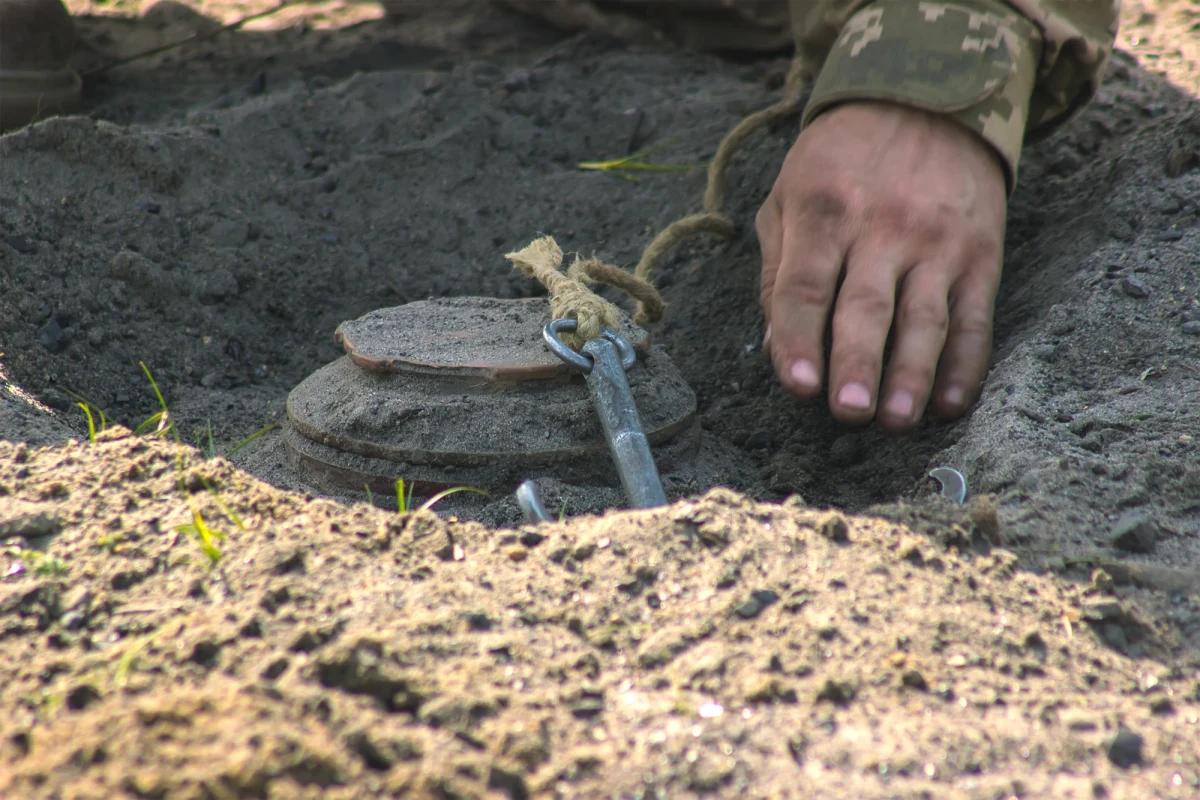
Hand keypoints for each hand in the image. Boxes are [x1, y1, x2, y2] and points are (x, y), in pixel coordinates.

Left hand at [756, 100, 1006, 431]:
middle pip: (867, 307)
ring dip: (912, 374)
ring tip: (897, 420)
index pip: (806, 286)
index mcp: (824, 211)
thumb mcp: (789, 196)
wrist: (928, 99)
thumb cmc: (840, 162)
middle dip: (857, 363)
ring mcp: (938, 242)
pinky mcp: (982, 254)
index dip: (798, 338)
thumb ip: (778, 273)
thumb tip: (775, 351)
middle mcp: (883, 227)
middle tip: (847, 413)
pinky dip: (966, 364)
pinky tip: (951, 402)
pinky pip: (975, 317)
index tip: (796, 384)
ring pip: (925, 318)